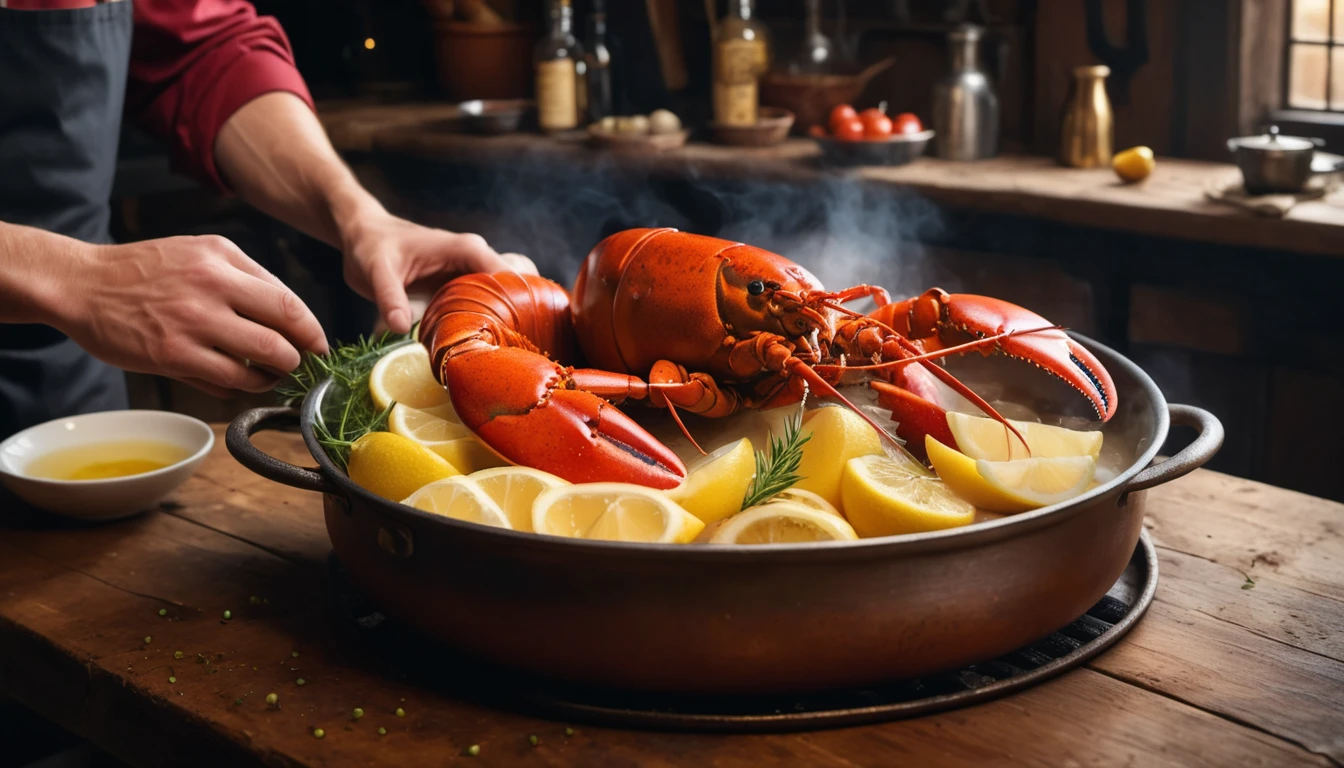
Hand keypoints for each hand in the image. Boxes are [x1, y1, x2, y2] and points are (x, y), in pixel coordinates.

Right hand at [54, 236, 327, 397]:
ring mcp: (192, 322)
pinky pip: (228, 379)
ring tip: (273, 375)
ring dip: (276, 373)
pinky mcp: (172, 354)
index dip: (311, 329)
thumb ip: (243, 277)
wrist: (80, 283)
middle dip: (302, 354)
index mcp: (222, 257)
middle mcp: (212, 285)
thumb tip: (288, 316)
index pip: (287, 299)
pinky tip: (243, 382)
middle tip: (302, 364)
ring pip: (262, 358)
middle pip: (283, 330)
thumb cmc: (143, 271)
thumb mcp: (198, 252)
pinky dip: (245, 385)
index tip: (318, 344)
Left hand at [339, 212, 536, 333]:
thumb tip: (400, 327)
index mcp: (467, 250)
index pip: (509, 276)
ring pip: (502, 300)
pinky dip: (486, 324)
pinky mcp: (460, 287)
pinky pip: (483, 306)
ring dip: (503, 324)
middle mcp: (475, 260)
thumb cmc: (370, 246)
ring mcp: (470, 274)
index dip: (518, 305)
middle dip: (516, 319)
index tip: (516, 337)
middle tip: (512, 352)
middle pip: (514, 290)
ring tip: (503, 355)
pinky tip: (483, 348)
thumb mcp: (377, 271)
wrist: (363, 236)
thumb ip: (389, 297)